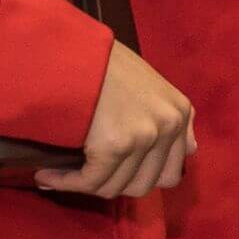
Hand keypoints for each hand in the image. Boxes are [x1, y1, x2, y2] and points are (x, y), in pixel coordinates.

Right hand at [34, 41, 196, 198]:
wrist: (70, 50)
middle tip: (89, 174)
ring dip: (87, 184)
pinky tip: (47, 176)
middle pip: (146, 184)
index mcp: (181, 112)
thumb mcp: (149, 85)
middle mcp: (170, 124)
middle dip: (115, 184)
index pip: (172, 171)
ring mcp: (145, 135)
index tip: (114, 173)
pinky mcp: (116, 145)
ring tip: (62, 174)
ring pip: (116, 187)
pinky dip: (67, 183)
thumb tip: (191, 149)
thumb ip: (165, 116)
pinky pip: (91, 182)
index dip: (140, 177)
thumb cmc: (101, 64)